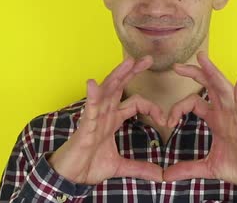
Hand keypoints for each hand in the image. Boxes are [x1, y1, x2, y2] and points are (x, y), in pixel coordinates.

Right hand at [48, 56, 165, 183]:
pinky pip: (89, 109)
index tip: (165, 119)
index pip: (135, 104)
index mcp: (112, 119)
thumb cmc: (89, 165)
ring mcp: (94, 118)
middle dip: (133, 72)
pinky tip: (92, 84)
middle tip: (148, 59)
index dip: (151, 108)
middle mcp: (104, 114)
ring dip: (117, 75)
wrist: (71, 177)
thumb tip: (160, 176)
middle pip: (120, 87)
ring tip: (128, 62)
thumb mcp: (120, 166)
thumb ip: (140, 168)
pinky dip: (92, 97)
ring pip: (106, 91)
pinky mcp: (84, 127)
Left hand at [163, 52, 236, 184]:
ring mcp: (236, 116)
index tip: (167, 121)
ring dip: (213, 73)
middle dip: (195, 73)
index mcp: (216, 118)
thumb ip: (187, 168)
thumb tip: (166, 176)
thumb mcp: (207, 167)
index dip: (178, 107)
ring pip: (223, 89)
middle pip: (209, 85)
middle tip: (177, 65)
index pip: (194, 101)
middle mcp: (226, 113)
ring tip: (203, 58)